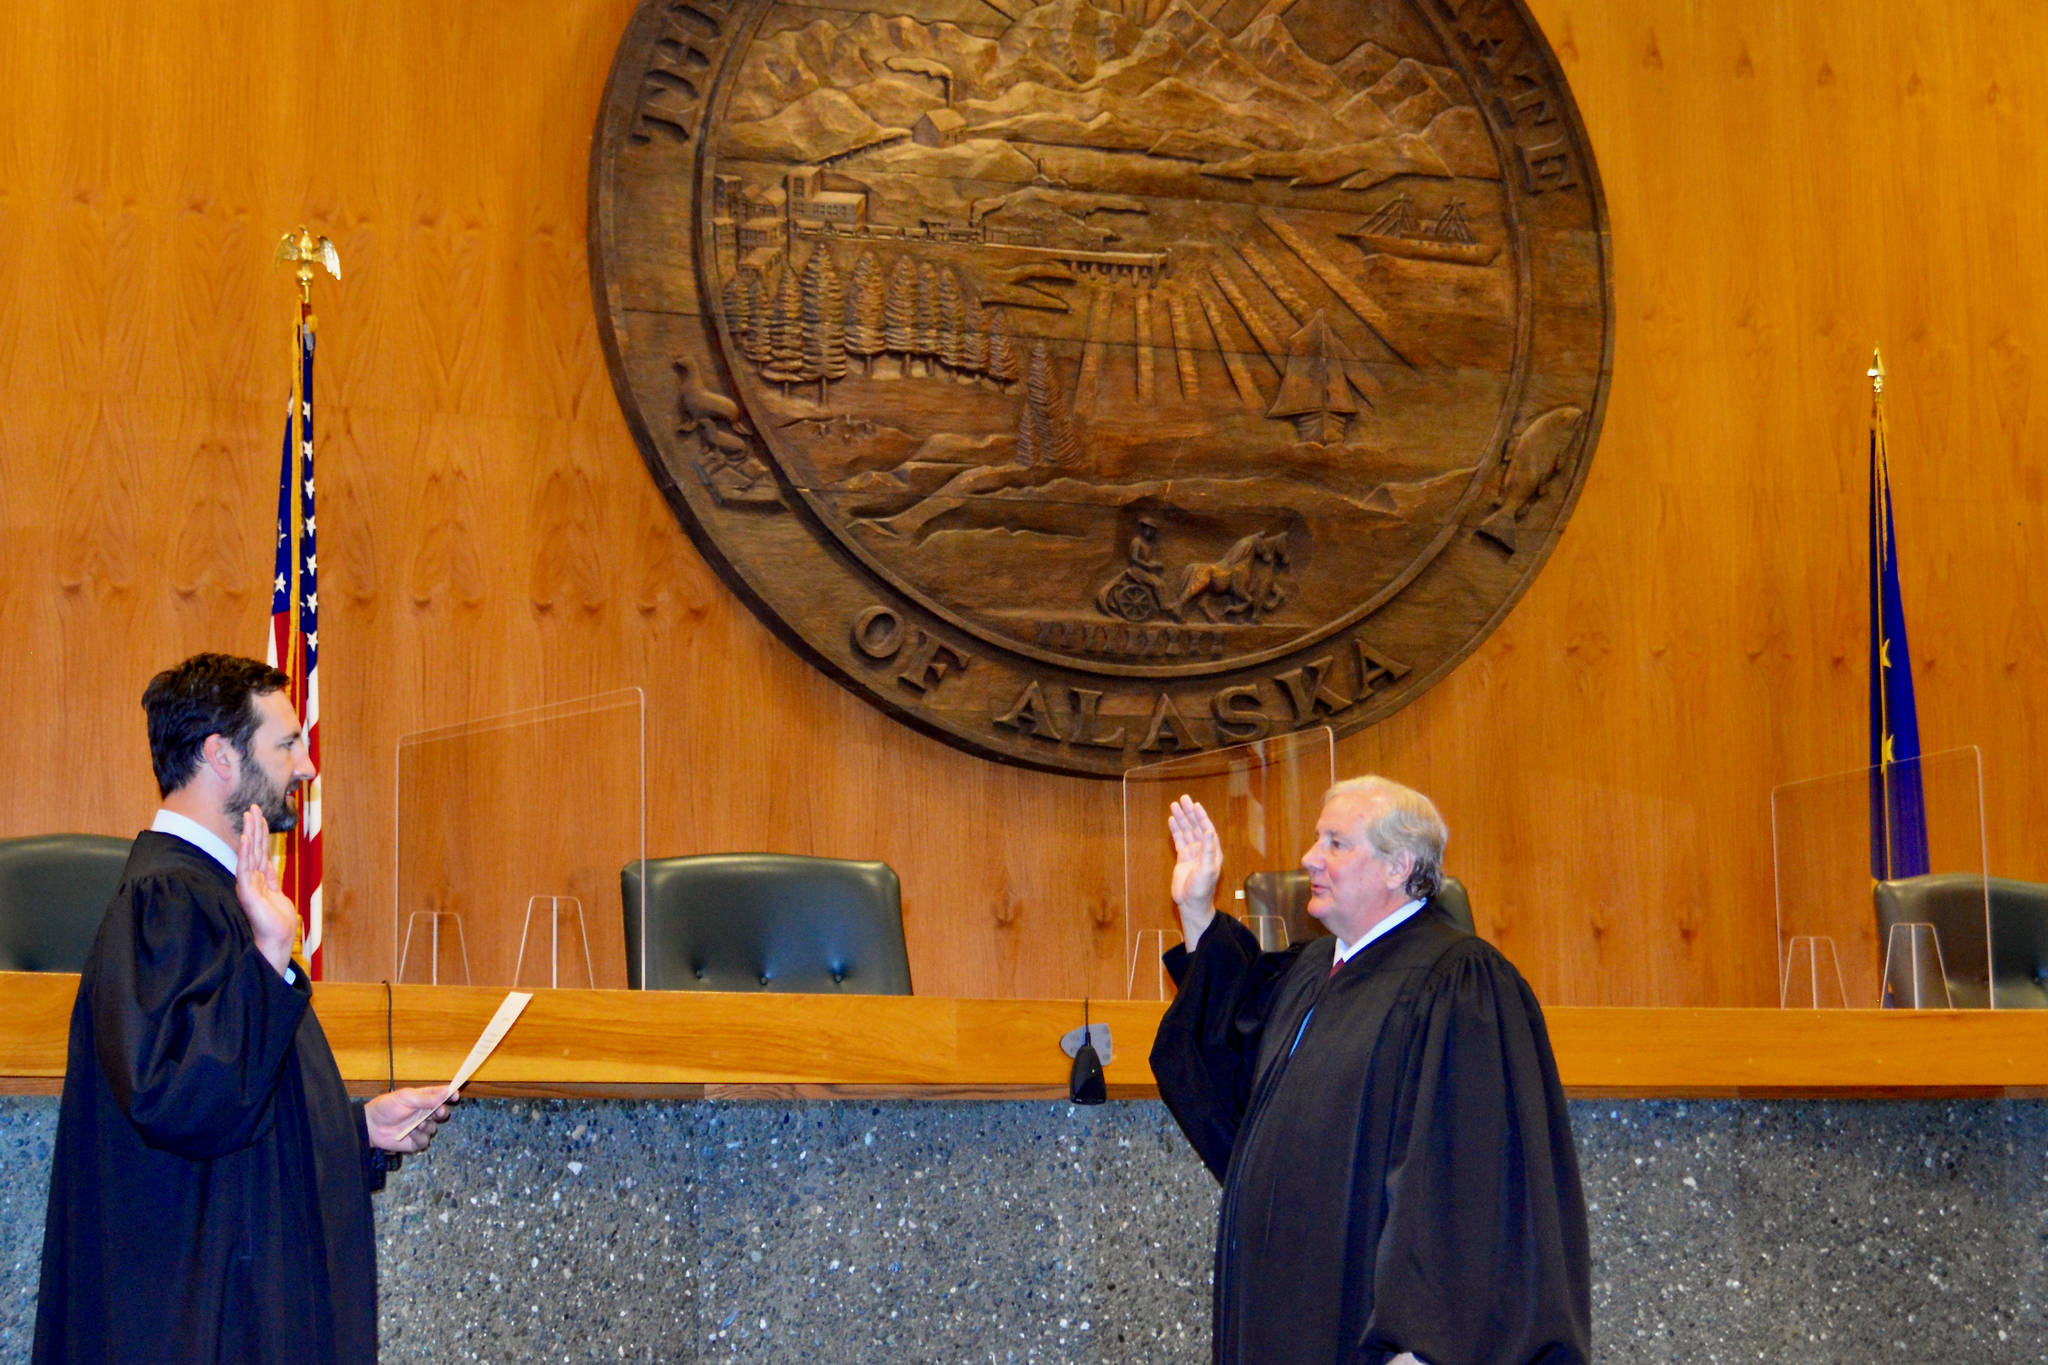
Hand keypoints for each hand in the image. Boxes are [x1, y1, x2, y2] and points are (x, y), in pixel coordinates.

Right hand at [235, 806, 299, 974]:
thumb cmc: (278, 921)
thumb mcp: (278, 893)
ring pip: (248, 853)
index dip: (259, 833)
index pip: (259, 851)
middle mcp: (251, 879)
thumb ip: (271, 878)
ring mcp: (247, 884)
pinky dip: (245, 852)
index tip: (259, 815)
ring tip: (249, 814)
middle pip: (253, 848)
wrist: (277, 940)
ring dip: (249, 833)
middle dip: (254, 827)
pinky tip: (245, 837)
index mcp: (259, 879)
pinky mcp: (246, 892)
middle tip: (253, 807)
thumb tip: (269, 864)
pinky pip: (244, 868)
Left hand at [366, 1085, 458, 1152]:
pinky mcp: (415, 1141)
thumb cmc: (386, 1107)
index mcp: (423, 1099)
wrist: (370, 1126)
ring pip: (434, 1128)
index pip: (441, 1095)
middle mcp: (423, 1113)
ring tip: (417, 1124)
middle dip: (442, 1112)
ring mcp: (420, 1128)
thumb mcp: (406, 1097)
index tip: (455, 1095)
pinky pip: (425, 1141)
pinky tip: (410, 1133)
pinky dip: (419, 1137)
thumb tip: (446, 1092)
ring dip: (428, 1125)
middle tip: (439, 1112)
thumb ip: (426, 1098)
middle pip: (442, 1112)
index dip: (449, 1094)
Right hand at [1167, 795, 1221, 949]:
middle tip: (1183, 799)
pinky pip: (1179, 841)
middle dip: (1189, 813)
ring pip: (1186, 832)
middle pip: (1196, 827)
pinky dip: (1176, 830)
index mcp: (1212, 852)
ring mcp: (1193, 854)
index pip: (1207, 829)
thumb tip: (1209, 831)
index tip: (1195, 805)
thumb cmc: (1201, 890)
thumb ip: (1208, 850)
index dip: (1201, 817)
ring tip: (1174, 805)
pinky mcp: (1183, 859)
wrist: (1191, 904)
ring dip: (1181, 819)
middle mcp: (1204, 850)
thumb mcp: (1206, 870)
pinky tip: (1171, 821)